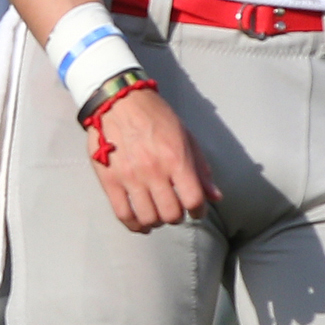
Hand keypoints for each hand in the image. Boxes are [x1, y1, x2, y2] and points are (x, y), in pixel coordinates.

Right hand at [88, 88, 219, 232]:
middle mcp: (154, 170)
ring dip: (156, 221)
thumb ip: (201, 168)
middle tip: (174, 209)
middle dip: (177, 216)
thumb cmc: (155, 116)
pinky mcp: (109, 179)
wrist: (117, 100)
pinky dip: (133, 224)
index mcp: (176, 158)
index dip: (199, 211)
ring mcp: (130, 176)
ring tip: (156, 214)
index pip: (194, 201)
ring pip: (148, 217)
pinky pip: (123, 213)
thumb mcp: (185, 136)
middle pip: (171, 214)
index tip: (195, 209)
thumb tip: (215, 197)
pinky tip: (140, 222)